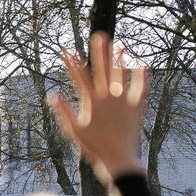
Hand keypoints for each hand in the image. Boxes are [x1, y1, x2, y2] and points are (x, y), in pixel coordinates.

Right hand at [49, 32, 147, 184]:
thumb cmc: (94, 147)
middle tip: (99, 36)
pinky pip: (141, 88)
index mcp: (92, 102)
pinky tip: (142, 65)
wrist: (118, 159)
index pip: (80, 77)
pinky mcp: (137, 107)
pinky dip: (142, 77)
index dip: (72, 63)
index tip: (66, 50)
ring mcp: (124, 100)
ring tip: (120, 45)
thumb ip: (64, 111)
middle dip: (100, 52)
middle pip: (103, 70)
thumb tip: (52, 96)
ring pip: (122, 75)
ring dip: (120, 59)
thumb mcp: (74, 131)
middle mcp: (109, 97)